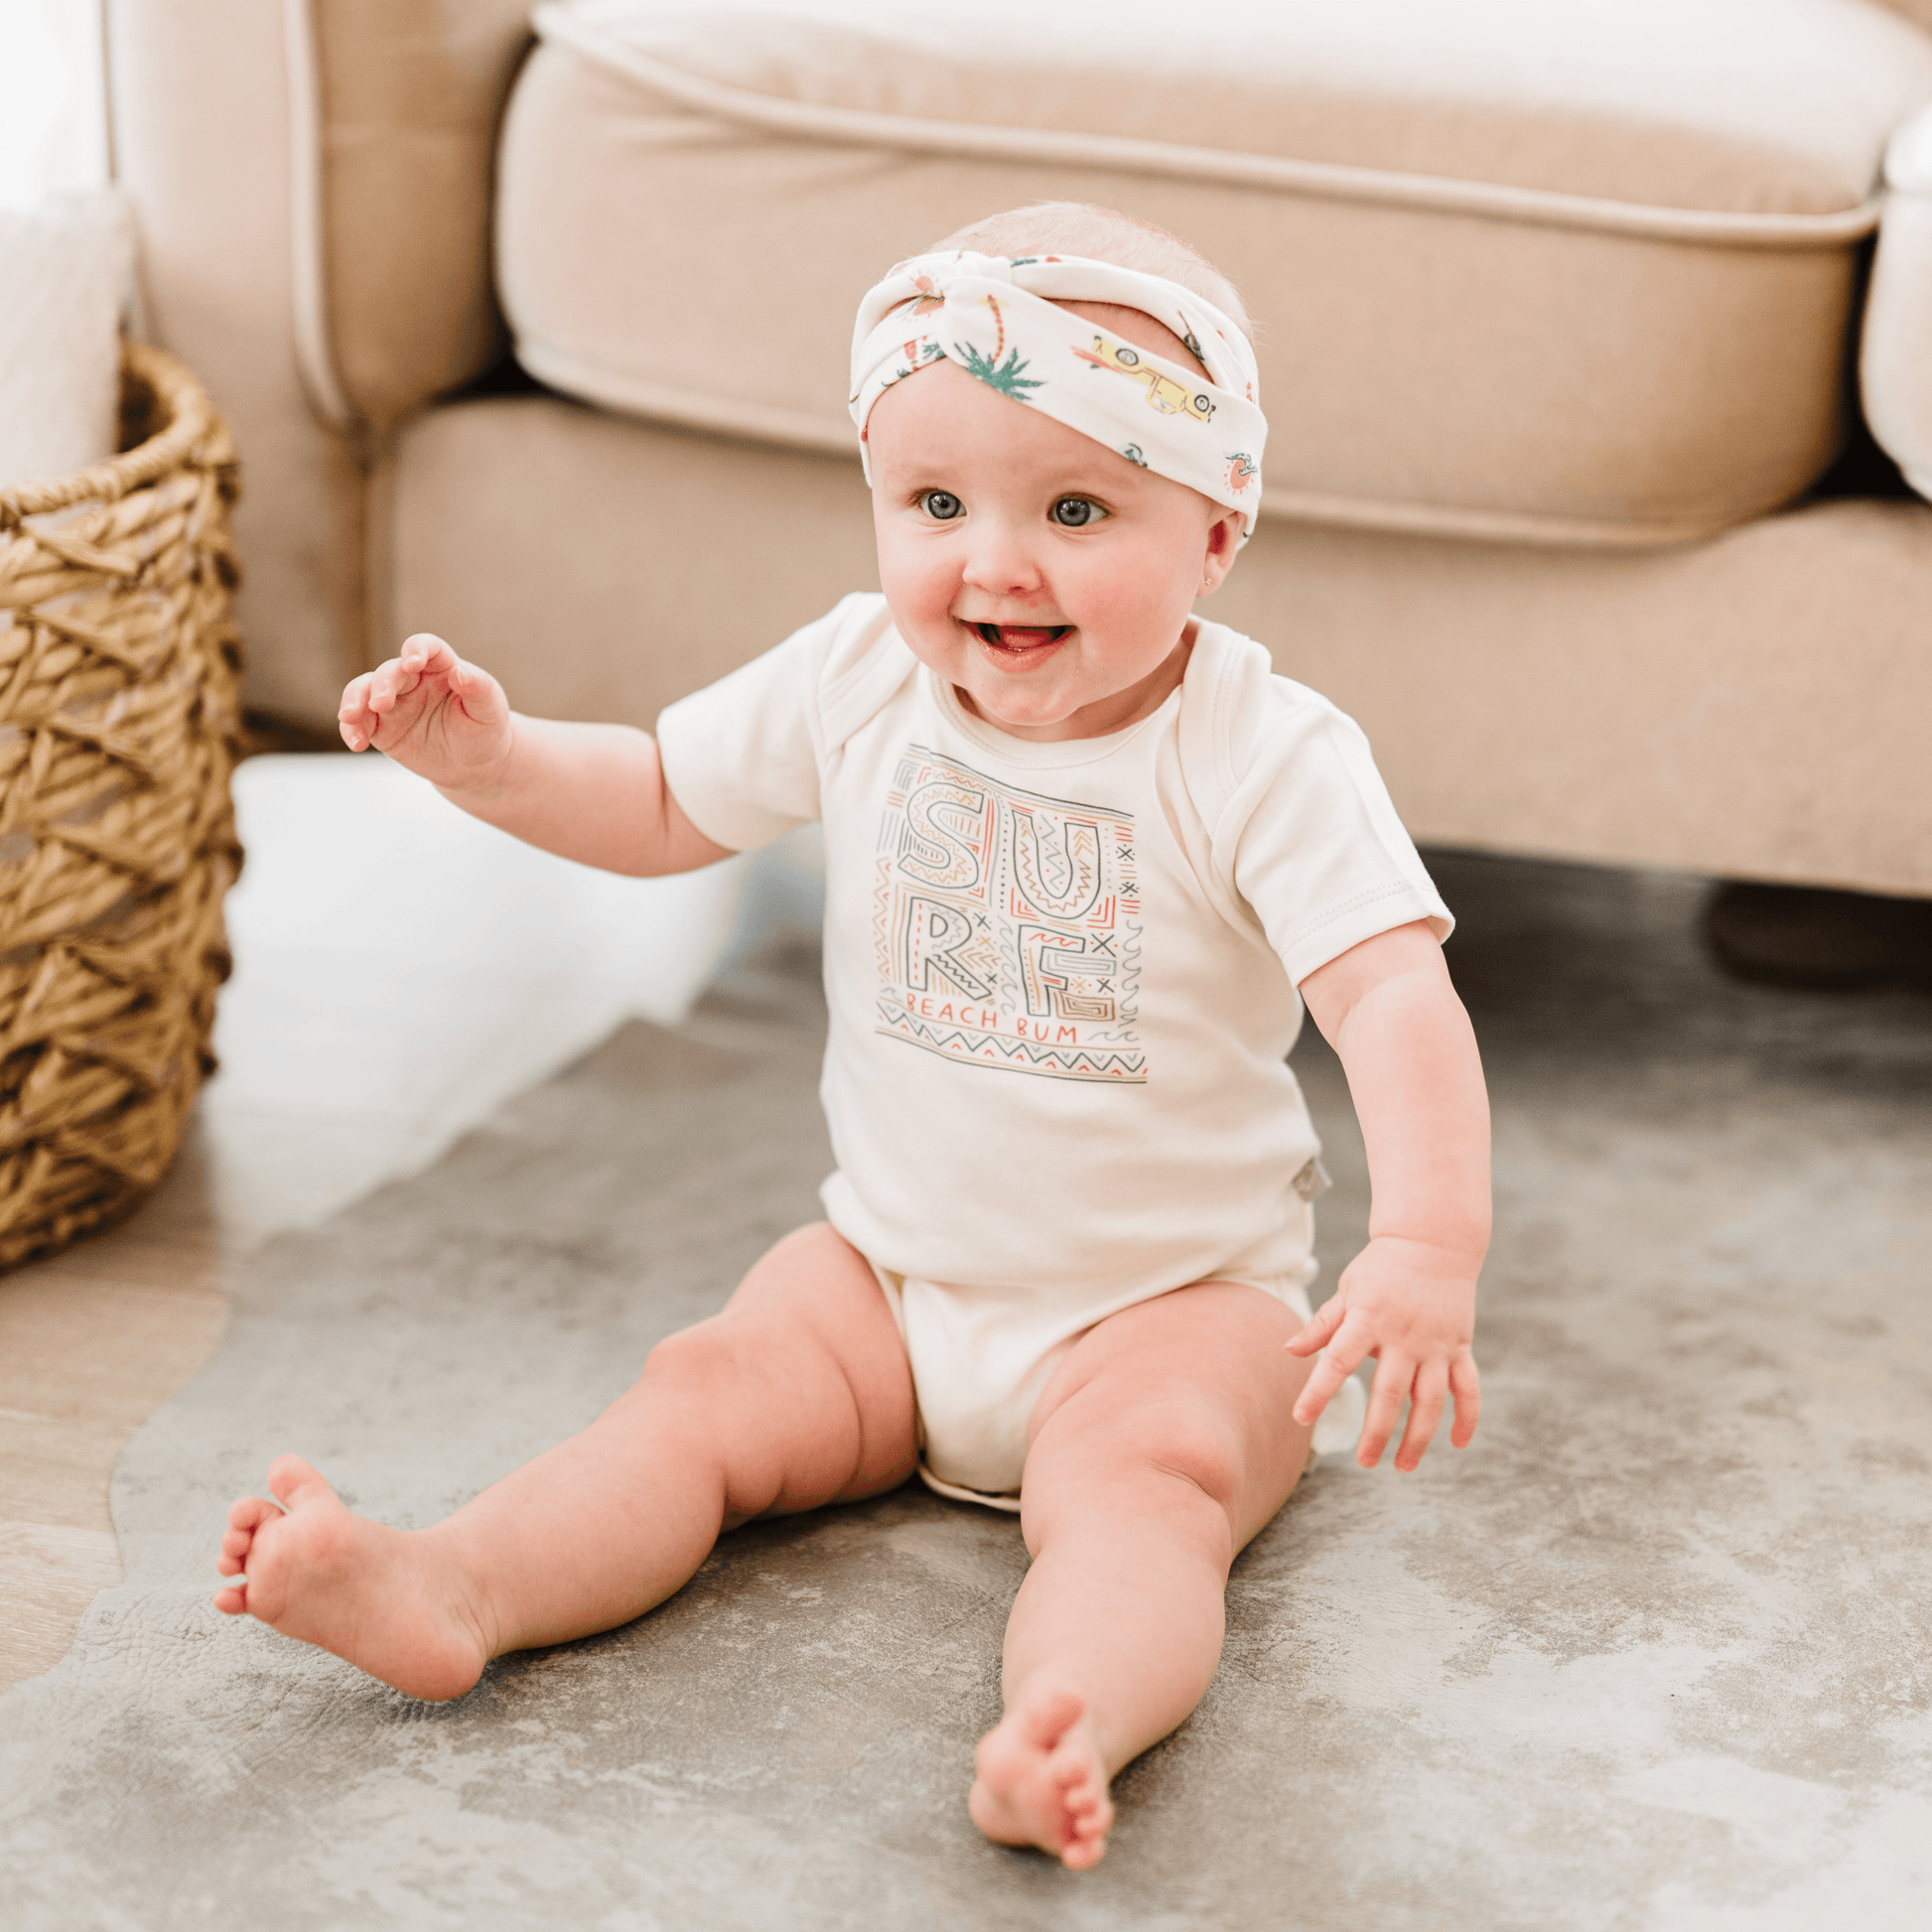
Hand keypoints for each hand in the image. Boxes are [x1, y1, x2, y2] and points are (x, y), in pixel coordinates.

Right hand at [338, 633, 512, 792]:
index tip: (412, 663)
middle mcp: (413, 679)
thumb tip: (460, 672)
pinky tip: (357, 744)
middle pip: (390, 670)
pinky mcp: (381, 727)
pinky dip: (351, 729)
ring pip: (363, 690)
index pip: (425, 647)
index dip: (416, 649)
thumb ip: (478, 688)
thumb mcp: (489, 710)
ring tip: (350, 716)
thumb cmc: (485, 730)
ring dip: (354, 699)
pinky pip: (358, 722)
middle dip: (383, 684)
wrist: (475, 766)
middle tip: (382, 703)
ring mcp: (394, 702)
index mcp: (441, 667)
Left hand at [1286, 1234, 1479, 1471]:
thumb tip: (1289, 1351)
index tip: (1301, 1418)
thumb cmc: (1381, 1268)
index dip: (1318, 1391)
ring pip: (1430, 1400)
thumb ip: (1322, 1325)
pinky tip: (1456, 1444)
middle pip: (1389, 1392)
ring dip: (1419, 1437)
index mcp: (1368, 1319)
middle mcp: (1404, 1336)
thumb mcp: (1347, 1290)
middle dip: (1377, 1431)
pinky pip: (1468, 1388)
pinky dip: (1466, 1418)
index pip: (1338, 1361)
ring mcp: (1436, 1344)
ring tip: (1403, 1467)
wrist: (1433, 1241)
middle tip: (1364, 1462)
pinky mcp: (1460, 1347)